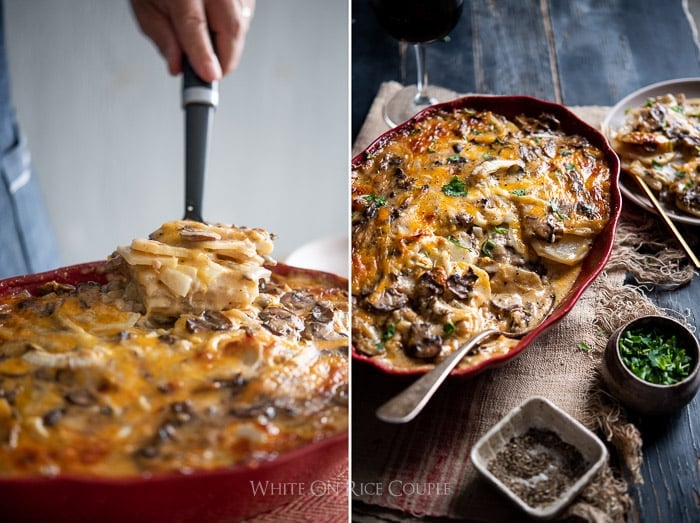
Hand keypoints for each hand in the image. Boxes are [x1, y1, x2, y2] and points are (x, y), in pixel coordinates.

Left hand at [130, 0, 254, 81]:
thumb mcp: (145, 6)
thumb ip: (161, 36)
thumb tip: (177, 66)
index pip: (195, 25)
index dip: (203, 54)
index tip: (209, 77)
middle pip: (230, 27)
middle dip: (225, 60)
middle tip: (211, 74)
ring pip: (241, 23)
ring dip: (228, 45)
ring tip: (208, 45)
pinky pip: (246, 15)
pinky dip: (234, 30)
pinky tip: (217, 27)